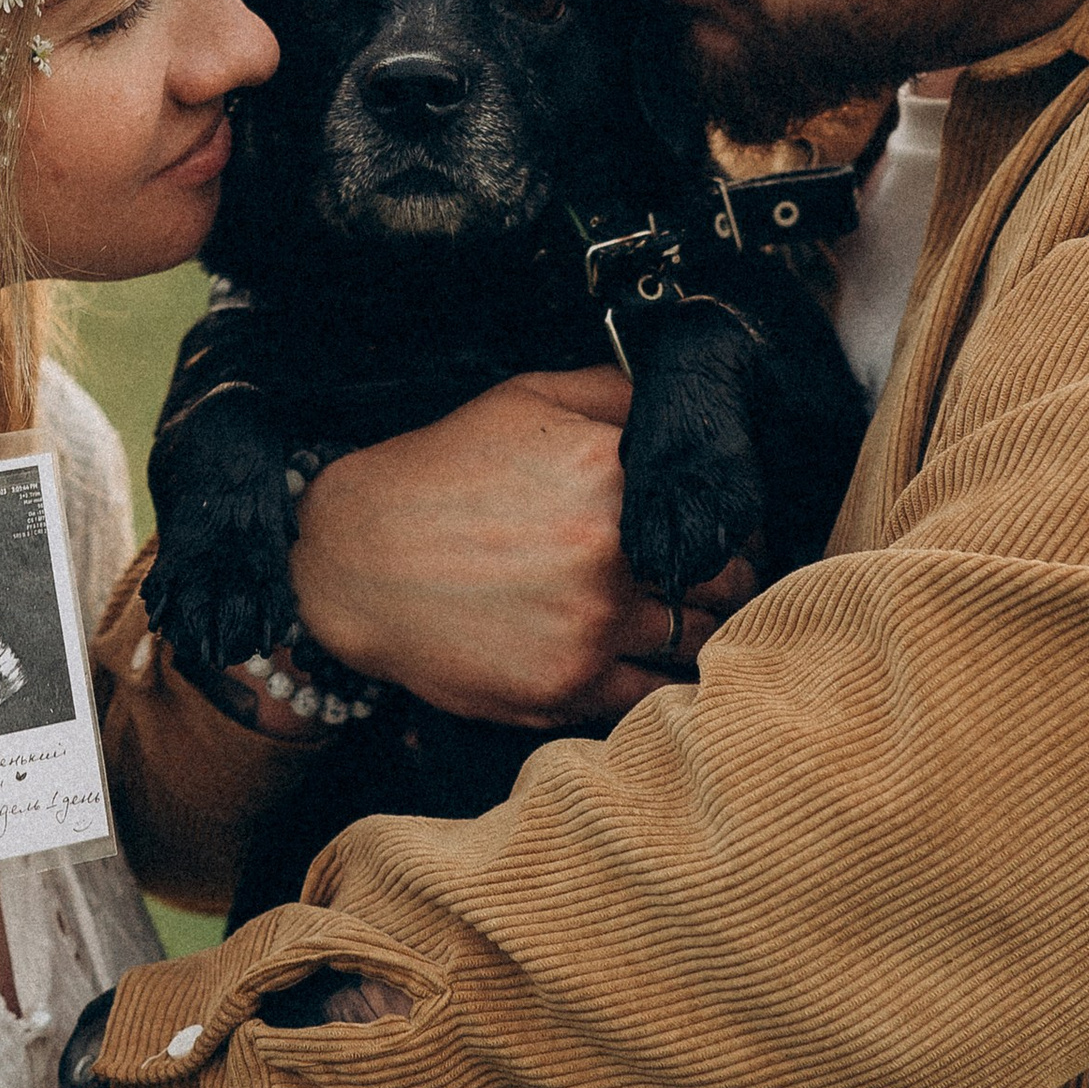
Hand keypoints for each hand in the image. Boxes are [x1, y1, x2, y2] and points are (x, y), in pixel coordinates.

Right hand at [289, 368, 760, 727]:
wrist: (353, 560)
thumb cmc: (440, 476)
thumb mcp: (525, 401)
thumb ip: (615, 392)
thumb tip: (683, 402)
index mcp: (609, 474)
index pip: (723, 505)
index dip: (735, 517)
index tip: (726, 525)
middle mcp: (608, 554)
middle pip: (726, 579)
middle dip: (729, 576)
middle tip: (716, 575)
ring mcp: (590, 628)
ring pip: (698, 640)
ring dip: (704, 629)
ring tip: (685, 616)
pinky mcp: (566, 687)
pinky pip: (654, 695)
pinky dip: (667, 681)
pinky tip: (654, 660)